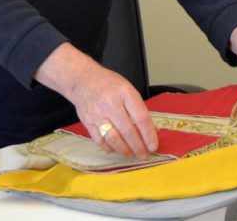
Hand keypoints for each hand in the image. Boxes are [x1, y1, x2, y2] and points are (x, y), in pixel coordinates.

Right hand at [34, 43, 157, 158]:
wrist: (83, 80)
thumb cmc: (110, 84)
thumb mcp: (128, 90)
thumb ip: (140, 110)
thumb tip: (153, 131)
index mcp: (125, 93)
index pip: (141, 117)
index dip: (149, 134)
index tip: (154, 146)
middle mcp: (111, 103)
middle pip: (128, 131)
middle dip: (138, 147)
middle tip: (144, 155)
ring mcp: (98, 113)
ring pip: (113, 138)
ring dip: (125, 150)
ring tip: (132, 155)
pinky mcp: (88, 122)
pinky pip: (100, 140)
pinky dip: (110, 148)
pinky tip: (117, 150)